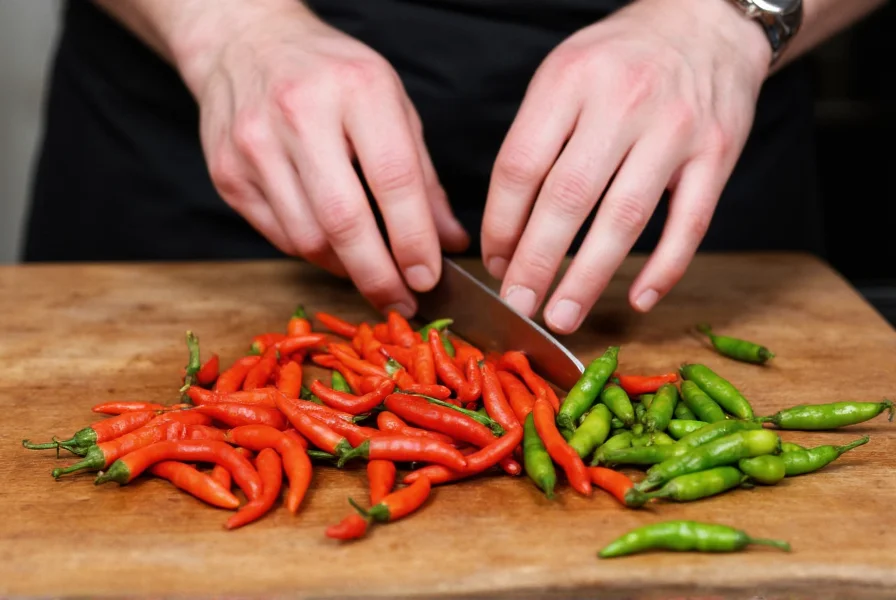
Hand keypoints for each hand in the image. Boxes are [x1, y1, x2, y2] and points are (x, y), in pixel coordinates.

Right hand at [186, 2, 468, 314]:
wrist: (244, 43)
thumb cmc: (330, 74)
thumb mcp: (391, 103)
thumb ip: (422, 176)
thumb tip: (449, 242)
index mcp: (356, 89)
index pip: (394, 179)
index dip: (414, 239)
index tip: (428, 277)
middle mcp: (299, 114)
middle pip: (343, 220)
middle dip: (378, 274)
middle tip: (401, 301)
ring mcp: (254, 146)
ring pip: (307, 238)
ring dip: (346, 268)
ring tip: (371, 272)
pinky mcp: (227, 174)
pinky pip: (279, 236)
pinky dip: (314, 253)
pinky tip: (334, 249)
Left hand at [481, 0, 770, 332]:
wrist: (708, 21)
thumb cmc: (622, 57)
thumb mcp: (564, 74)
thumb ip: (535, 139)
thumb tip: (507, 227)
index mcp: (571, 79)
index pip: (521, 165)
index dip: (501, 223)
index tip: (494, 261)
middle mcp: (623, 102)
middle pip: (568, 197)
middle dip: (536, 261)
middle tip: (518, 304)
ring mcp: (675, 129)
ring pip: (624, 218)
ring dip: (588, 277)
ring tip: (561, 315)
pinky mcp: (717, 154)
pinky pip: (690, 223)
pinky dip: (664, 268)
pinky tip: (637, 299)